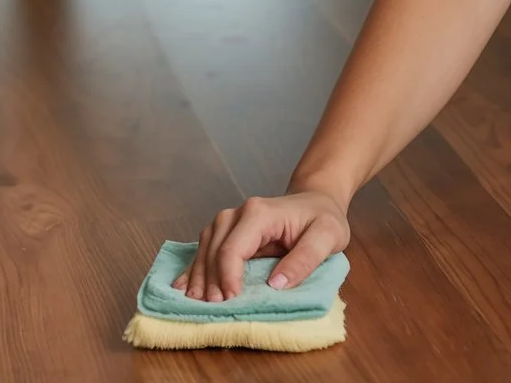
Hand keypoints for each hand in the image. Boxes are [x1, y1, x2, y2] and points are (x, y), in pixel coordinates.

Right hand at [171, 189, 351, 302]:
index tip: (231, 301)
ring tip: (196, 303)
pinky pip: (204, 249)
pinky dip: (194, 269)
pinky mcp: (225, 231)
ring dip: (198, 277)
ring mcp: (228, 221)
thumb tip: (276, 284)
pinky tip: (182, 286)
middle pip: (213, 250)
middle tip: (211, 309)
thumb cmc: (323, 219)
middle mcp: (237, 214)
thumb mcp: (327, 237)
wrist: (317, 201)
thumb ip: (305, 259)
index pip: (233, 248)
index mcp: (259, 213)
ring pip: (204, 250)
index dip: (227, 276)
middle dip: (209, 281)